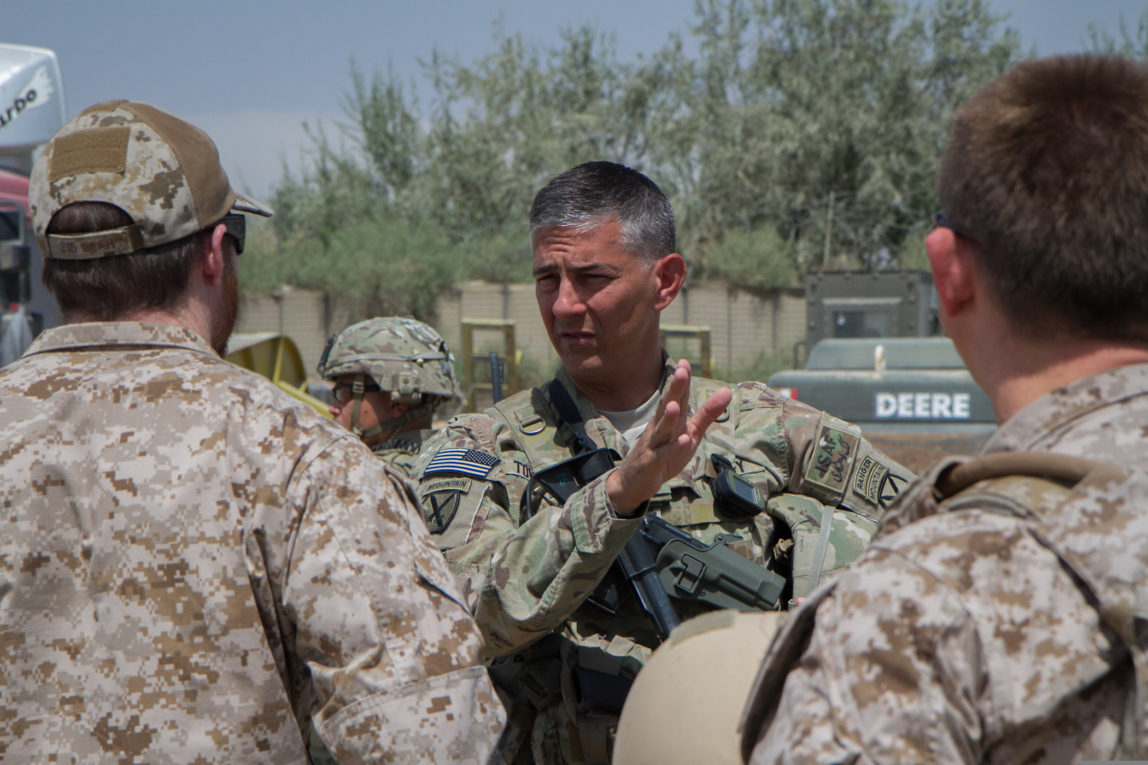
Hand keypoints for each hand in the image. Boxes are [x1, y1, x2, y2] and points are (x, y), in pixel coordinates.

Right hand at [606, 359, 732, 514]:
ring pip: (662, 429)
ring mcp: (653, 445)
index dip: (681, 381)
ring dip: (668, 417)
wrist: (633, 482)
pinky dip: (673, 448)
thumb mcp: (690, 432)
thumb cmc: (664, 453)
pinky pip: (663, 455)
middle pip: (667, 406)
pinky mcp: (651, 463)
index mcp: (669, 419)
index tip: (685, 363)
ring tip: (675, 405)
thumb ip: (708, 413)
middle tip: (681, 372)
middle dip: (674, 390)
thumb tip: (727, 391)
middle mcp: (659, 428)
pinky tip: (684, 441)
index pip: (676, 396)